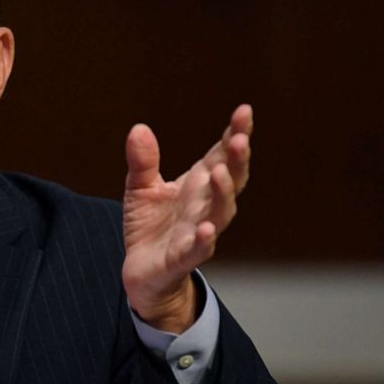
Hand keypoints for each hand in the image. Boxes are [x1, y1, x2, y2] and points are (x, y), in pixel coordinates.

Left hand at [121, 105, 252, 332]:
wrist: (142, 272)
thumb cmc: (150, 227)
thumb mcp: (140, 188)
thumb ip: (143, 161)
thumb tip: (138, 128)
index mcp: (198, 185)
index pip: (222, 156)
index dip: (235, 134)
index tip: (244, 111)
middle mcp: (205, 206)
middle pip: (230, 181)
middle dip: (237, 160)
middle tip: (240, 139)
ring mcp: (197, 232)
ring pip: (220, 213)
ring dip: (223, 193)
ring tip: (219, 173)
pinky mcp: (182, 258)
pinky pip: (198, 250)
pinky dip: (204, 240)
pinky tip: (207, 229)